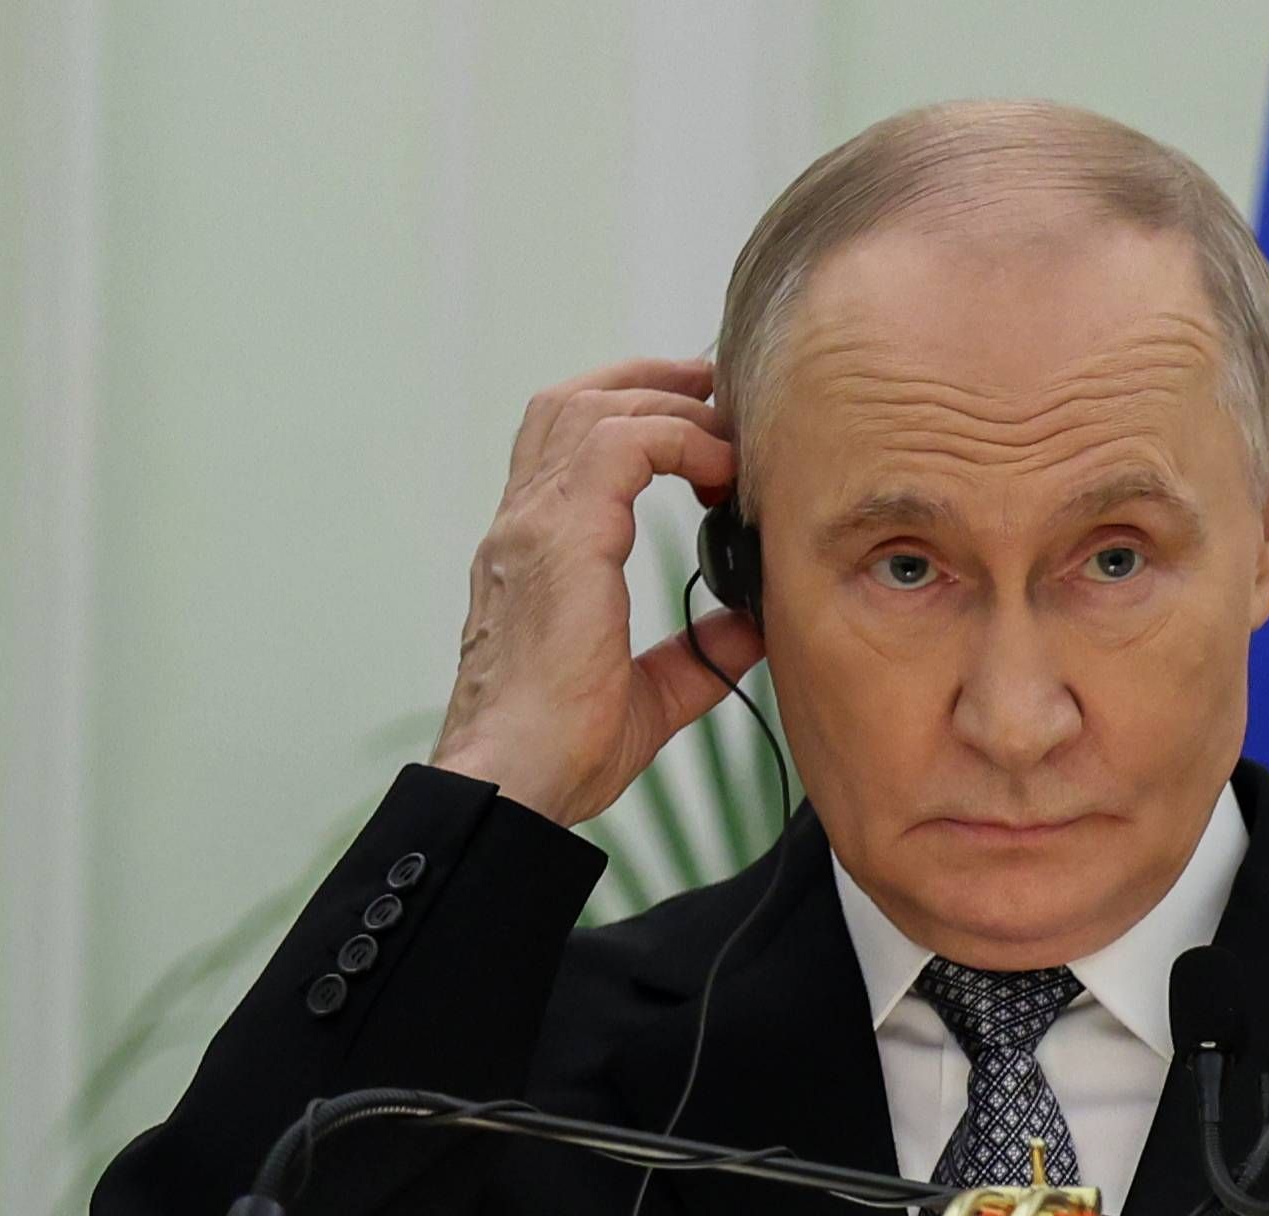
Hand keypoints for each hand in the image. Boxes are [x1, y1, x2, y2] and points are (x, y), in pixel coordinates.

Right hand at [432, 357, 764, 824]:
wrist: (518, 780)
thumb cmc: (563, 749)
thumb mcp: (652, 694)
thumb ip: (698, 653)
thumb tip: (750, 627)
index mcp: (534, 554)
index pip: (565, 444)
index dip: (631, 413)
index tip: (700, 423)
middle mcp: (525, 526)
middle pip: (571, 402)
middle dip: (650, 382)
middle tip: (717, 390)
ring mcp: (535, 526)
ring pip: (591, 407)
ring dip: (668, 404)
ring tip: (725, 430)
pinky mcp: (560, 539)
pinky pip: (621, 444)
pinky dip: (677, 438)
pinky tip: (720, 471)